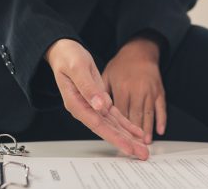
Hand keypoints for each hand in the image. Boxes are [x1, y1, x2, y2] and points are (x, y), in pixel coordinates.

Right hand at [45, 39, 147, 159]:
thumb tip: (100, 106)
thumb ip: (88, 88)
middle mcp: (85, 110)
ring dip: (129, 137)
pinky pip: (115, 117)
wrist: (64, 52)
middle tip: (142, 154)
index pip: (98, 125)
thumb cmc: (68, 58)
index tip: (128, 147)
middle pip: (108, 130)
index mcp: (77, 104)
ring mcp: (92, 107)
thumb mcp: (77, 69)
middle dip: (126, 143)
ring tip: (143, 148)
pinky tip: (136, 133)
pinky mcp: (100, 102)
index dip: (115, 137)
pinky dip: (126, 125)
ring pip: (113, 126)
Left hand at [102, 37, 165, 143]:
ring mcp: (150, 91)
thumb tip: (99, 108)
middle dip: (133, 134)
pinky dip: (161, 120)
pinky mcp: (159, 91)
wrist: (140, 51)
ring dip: (147, 130)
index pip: (119, 112)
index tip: (117, 139)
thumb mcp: (106, 75)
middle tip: (133, 148)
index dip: (118, 127)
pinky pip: (161, 108)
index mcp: (123, 87)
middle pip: (135, 116)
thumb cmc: (121, 64)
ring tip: (144, 143)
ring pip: (148, 114)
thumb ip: (101, 92)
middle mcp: (138, 90)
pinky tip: (159, 131)